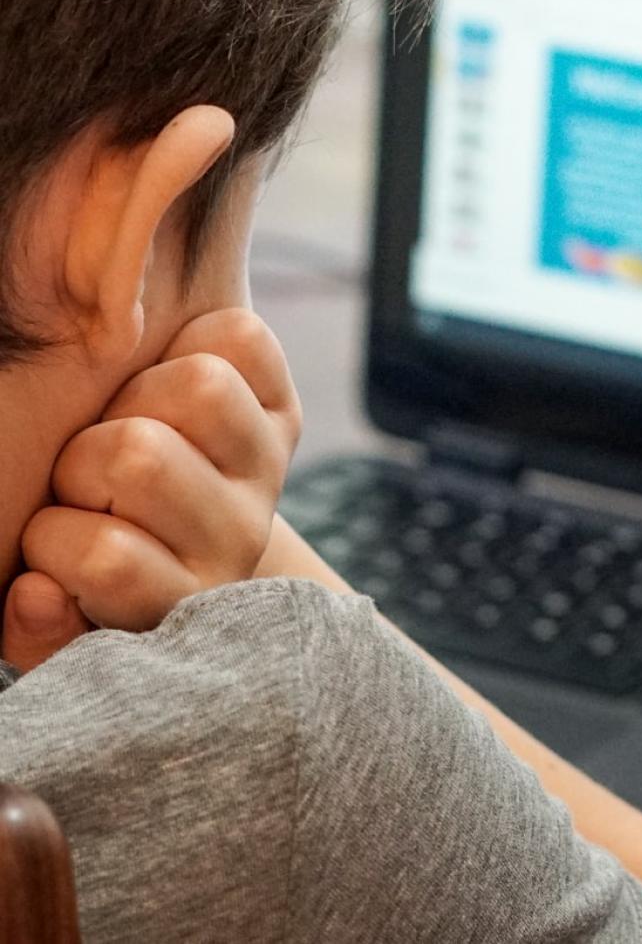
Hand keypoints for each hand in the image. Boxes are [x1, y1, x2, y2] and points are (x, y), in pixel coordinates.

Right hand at [1, 308, 301, 673]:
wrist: (171, 533)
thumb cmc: (93, 564)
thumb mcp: (59, 611)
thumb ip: (35, 625)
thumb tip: (37, 592)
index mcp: (176, 600)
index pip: (107, 560)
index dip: (54, 538)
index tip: (52, 540)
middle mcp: (237, 541)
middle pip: (142, 457)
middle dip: (86, 457)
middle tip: (86, 479)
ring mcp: (265, 472)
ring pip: (200, 387)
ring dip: (137, 395)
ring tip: (122, 425)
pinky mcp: (284, 411)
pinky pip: (241, 338)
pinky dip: (195, 339)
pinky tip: (166, 383)